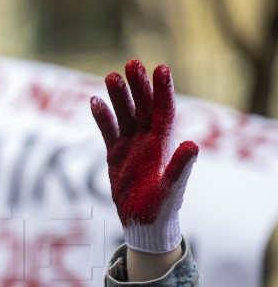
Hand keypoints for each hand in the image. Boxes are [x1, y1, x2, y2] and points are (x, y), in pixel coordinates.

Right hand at [90, 60, 198, 252]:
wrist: (144, 223)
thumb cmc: (162, 209)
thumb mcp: (172, 190)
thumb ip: (181, 168)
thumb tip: (192, 144)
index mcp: (164, 146)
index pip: (163, 112)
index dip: (163, 91)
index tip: (161, 68)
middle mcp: (148, 141)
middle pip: (143, 107)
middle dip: (139, 86)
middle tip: (131, 63)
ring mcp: (131, 146)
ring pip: (125, 114)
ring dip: (119, 96)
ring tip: (110, 75)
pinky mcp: (115, 154)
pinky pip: (107, 131)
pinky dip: (102, 116)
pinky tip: (94, 100)